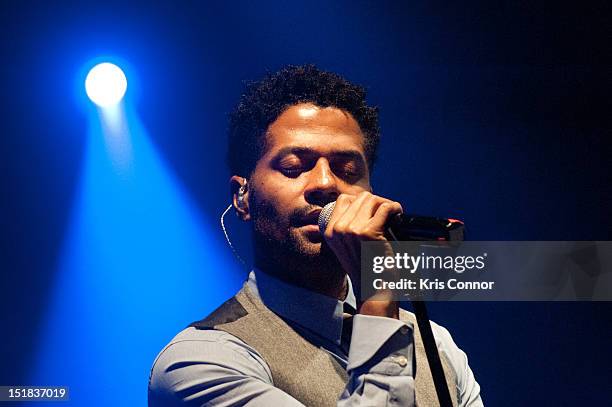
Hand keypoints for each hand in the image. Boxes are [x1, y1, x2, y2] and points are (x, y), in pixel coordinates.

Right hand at [322, 191, 402, 317]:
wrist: (373, 289)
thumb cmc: (365, 268)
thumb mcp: (347, 246)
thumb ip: (348, 225)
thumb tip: (365, 204)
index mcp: (330, 231)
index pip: (343, 200)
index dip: (361, 202)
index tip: (372, 209)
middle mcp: (338, 229)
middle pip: (359, 198)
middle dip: (375, 202)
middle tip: (386, 213)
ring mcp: (352, 230)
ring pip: (371, 199)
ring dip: (384, 204)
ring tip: (392, 214)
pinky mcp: (369, 232)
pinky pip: (385, 208)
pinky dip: (395, 209)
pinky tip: (398, 215)